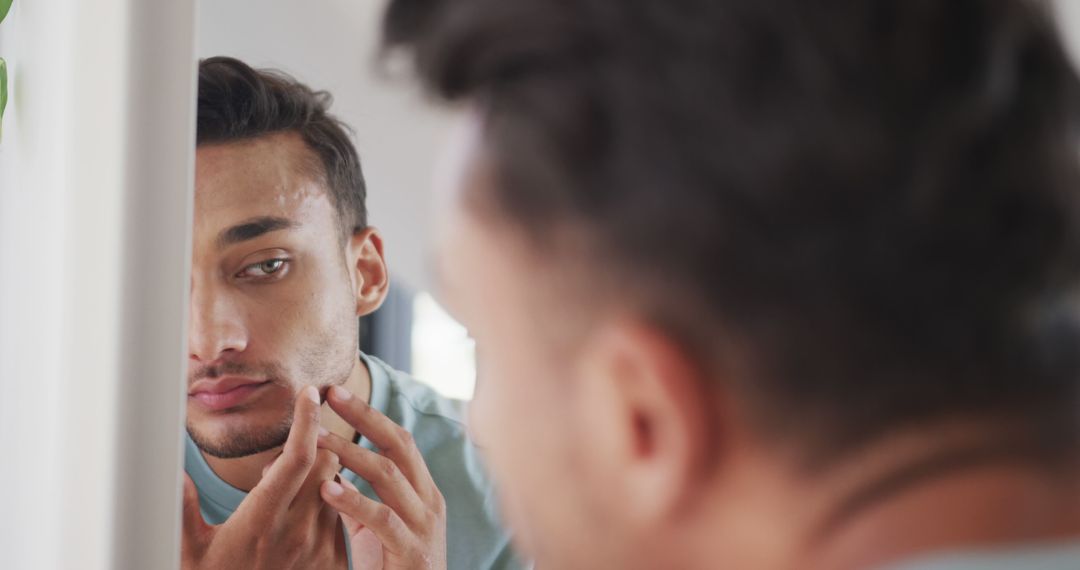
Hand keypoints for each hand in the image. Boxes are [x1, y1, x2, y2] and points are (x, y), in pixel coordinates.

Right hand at [181, 386, 348, 568]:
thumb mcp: (188, 552)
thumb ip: (180, 509)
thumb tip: (173, 469)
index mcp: (261, 521)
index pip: (297, 458)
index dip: (306, 421)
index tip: (309, 393)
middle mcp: (298, 532)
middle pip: (326, 463)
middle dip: (314, 446)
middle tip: (286, 456)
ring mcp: (320, 546)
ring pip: (336, 487)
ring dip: (320, 478)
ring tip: (288, 493)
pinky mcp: (335, 560)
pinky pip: (342, 516)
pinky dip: (328, 504)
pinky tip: (303, 515)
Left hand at [317, 385, 447, 569]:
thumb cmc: (392, 569)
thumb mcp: (375, 528)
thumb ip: (358, 499)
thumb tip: (324, 469)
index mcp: (423, 492)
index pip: (399, 441)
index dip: (369, 415)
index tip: (336, 393)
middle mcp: (429, 502)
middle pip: (399, 445)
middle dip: (364, 417)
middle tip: (329, 396)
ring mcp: (423, 527)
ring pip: (388, 475)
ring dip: (350, 453)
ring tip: (316, 439)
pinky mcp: (411, 552)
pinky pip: (382, 519)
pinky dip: (353, 501)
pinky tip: (327, 489)